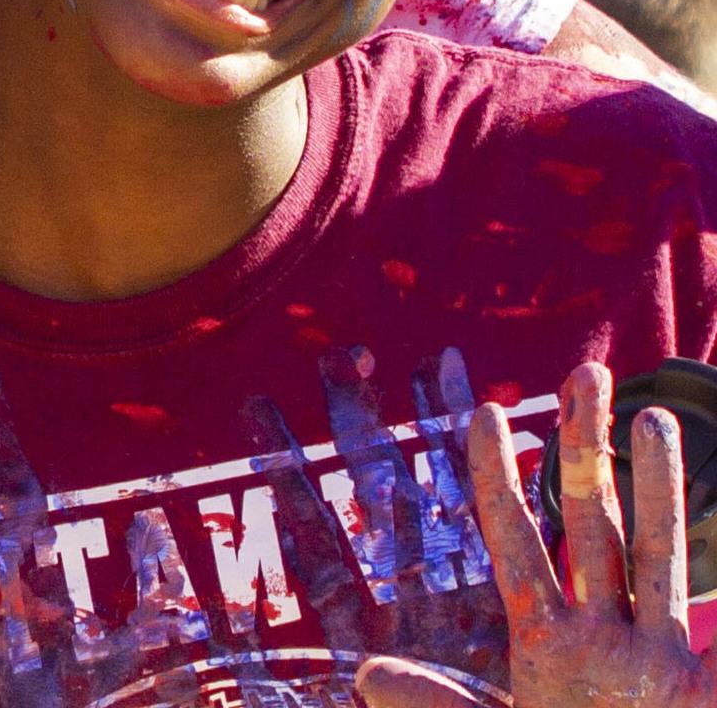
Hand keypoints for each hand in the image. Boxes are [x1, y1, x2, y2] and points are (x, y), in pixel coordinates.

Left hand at [356, 362, 714, 707]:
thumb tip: (361, 678)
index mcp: (549, 645)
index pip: (514, 543)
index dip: (497, 480)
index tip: (484, 411)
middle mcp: (609, 639)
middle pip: (593, 523)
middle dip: (588, 448)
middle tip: (587, 369)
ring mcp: (664, 664)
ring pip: (660, 557)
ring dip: (660, 490)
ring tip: (653, 416)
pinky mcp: (708, 695)